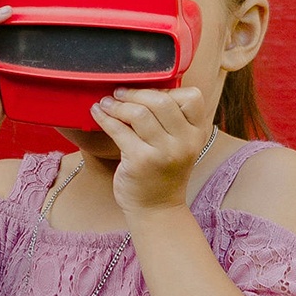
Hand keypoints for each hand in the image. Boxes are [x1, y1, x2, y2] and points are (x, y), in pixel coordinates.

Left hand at [91, 87, 211, 212]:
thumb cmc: (162, 172)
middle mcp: (185, 142)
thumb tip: (140, 87)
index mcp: (197, 133)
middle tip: (118, 93)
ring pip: (139, 113)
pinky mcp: (141, 161)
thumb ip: (169, 120)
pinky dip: (105, 118)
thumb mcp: (178, 144)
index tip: (145, 93)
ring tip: (106, 103)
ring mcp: (164, 152)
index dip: (166, 90)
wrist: (156, 209)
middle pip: (160, 101)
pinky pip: (119, 130)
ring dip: (117, 105)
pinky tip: (97, 112)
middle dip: (134, 93)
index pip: (192, 97)